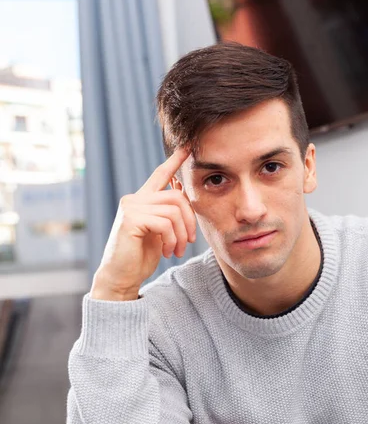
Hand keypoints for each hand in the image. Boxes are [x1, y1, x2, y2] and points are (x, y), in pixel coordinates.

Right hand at [91, 148, 195, 299]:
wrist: (122, 276)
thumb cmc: (141, 256)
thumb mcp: (160, 232)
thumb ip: (169, 213)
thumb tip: (183, 193)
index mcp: (142, 200)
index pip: (160, 174)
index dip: (174, 160)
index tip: (187, 147)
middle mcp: (134, 199)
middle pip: (176, 197)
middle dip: (189, 220)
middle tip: (189, 241)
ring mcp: (130, 208)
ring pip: (173, 211)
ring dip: (181, 234)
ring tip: (177, 250)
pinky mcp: (130, 220)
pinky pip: (165, 223)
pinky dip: (172, 239)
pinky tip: (168, 252)